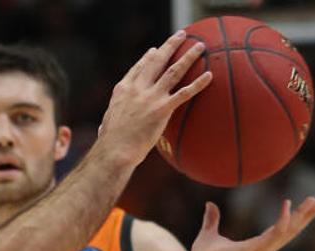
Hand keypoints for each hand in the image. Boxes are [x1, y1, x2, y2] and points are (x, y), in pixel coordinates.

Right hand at [97, 31, 211, 167]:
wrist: (115, 149)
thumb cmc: (110, 143)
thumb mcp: (107, 123)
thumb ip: (111, 119)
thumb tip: (105, 128)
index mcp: (123, 89)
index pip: (138, 68)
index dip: (148, 58)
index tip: (155, 50)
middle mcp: (138, 88)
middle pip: (157, 61)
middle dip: (170, 45)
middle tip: (181, 35)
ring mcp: (151, 97)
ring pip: (173, 71)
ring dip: (188, 56)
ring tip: (200, 46)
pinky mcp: (162, 109)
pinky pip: (184, 93)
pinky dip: (198, 83)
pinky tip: (209, 76)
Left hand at [191, 197, 314, 250]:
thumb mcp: (209, 233)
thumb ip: (212, 220)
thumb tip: (209, 205)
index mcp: (257, 246)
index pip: (282, 230)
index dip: (294, 218)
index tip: (306, 205)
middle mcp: (264, 249)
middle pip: (292, 230)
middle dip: (307, 216)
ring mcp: (262, 250)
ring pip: (289, 230)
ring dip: (303, 215)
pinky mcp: (257, 249)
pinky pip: (275, 233)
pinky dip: (283, 219)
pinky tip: (287, 204)